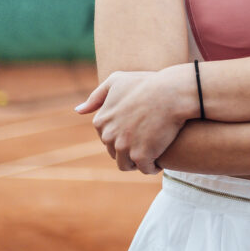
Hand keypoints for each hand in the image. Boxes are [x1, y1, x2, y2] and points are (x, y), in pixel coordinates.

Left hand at [75, 68, 195, 173]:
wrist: (171, 92)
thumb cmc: (147, 84)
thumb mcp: (117, 81)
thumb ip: (97, 96)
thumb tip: (78, 110)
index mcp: (101, 121)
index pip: (107, 139)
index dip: (123, 136)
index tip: (137, 131)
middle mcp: (109, 136)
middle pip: (116, 153)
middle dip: (129, 150)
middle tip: (147, 142)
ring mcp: (124, 147)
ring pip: (127, 165)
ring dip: (138, 162)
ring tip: (152, 154)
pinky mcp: (141, 156)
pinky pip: (145, 169)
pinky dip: (153, 167)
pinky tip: (161, 160)